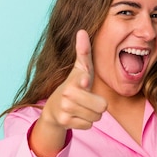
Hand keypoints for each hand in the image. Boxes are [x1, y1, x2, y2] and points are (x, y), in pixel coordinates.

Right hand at [30, 30, 107, 156]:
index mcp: (73, 80)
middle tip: (89, 101)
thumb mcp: (80, 69)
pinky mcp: (65, 122)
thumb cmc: (74, 85)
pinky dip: (86, 122)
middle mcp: (67, 94)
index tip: (84, 81)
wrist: (54, 109)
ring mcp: (65, 109)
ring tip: (83, 108)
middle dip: (99, 105)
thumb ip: (83, 52)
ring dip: (93, 114)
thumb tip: (82, 31)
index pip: (81, 79)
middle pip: (102, 106)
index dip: (83, 81)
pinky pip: (89, 125)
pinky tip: (77, 116)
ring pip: (97, 117)